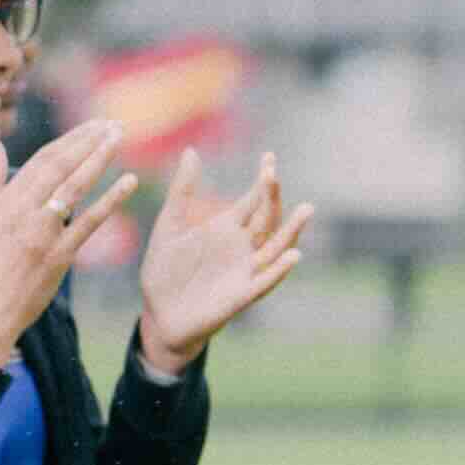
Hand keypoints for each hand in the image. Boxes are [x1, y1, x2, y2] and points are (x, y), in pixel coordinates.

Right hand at [0, 120, 137, 365]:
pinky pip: (88, 222)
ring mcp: (42, 233)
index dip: (70, 139)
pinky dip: (110, 200)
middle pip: (60, 167)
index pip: (42, 160)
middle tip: (113, 124)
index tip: (92, 125)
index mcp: (5, 199)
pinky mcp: (59, 255)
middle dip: (88, 142)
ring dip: (98, 159)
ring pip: (74, 187)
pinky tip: (128, 181)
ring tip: (118, 139)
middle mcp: (22, 211)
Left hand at [136, 148, 313, 370]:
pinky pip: (265, 281)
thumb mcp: (169, 226)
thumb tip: (191, 150)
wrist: (158, 314)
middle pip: (267, 218)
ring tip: (306, 209)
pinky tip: (293, 255)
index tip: (269, 158)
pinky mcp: (241, 295)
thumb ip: (181, 192)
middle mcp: (242, 247)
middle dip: (272, 197)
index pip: (253, 200)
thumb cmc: (164, 271)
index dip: (263, 181)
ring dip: (292, 231)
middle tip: (274, 174)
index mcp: (226, 228)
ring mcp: (244, 271)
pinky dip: (280, 269)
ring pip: (276, 247)